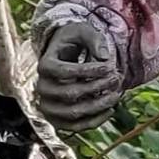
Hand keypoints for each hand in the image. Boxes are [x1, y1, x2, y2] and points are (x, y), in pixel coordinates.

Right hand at [32, 17, 123, 131]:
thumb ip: (95, 39)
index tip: (109, 66)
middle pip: (70, 93)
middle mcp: (41, 87)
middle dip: (98, 86)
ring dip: (99, 105)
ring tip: (117, 94)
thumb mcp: (82, 31)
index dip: (89, 70)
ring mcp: (47, 106)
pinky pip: (76, 127)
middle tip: (117, 78)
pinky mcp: (57, 120)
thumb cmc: (73, 42)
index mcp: (44, 65)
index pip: (65, 71)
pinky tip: (110, 109)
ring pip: (74, 113)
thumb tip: (105, 57)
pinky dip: (95, 121)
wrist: (63, 57)